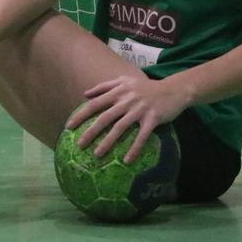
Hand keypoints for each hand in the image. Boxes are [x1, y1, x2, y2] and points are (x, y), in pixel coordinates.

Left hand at [64, 75, 187, 163]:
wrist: (173, 89)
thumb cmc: (146, 87)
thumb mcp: (125, 81)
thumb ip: (104, 86)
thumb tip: (85, 94)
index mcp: (119, 91)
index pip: (95, 103)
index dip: (81, 115)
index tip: (69, 126)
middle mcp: (127, 100)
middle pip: (105, 117)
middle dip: (90, 132)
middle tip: (79, 145)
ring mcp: (139, 110)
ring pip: (120, 128)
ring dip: (108, 142)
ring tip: (97, 154)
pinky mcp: (152, 119)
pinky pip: (142, 136)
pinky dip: (134, 148)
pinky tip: (127, 161)